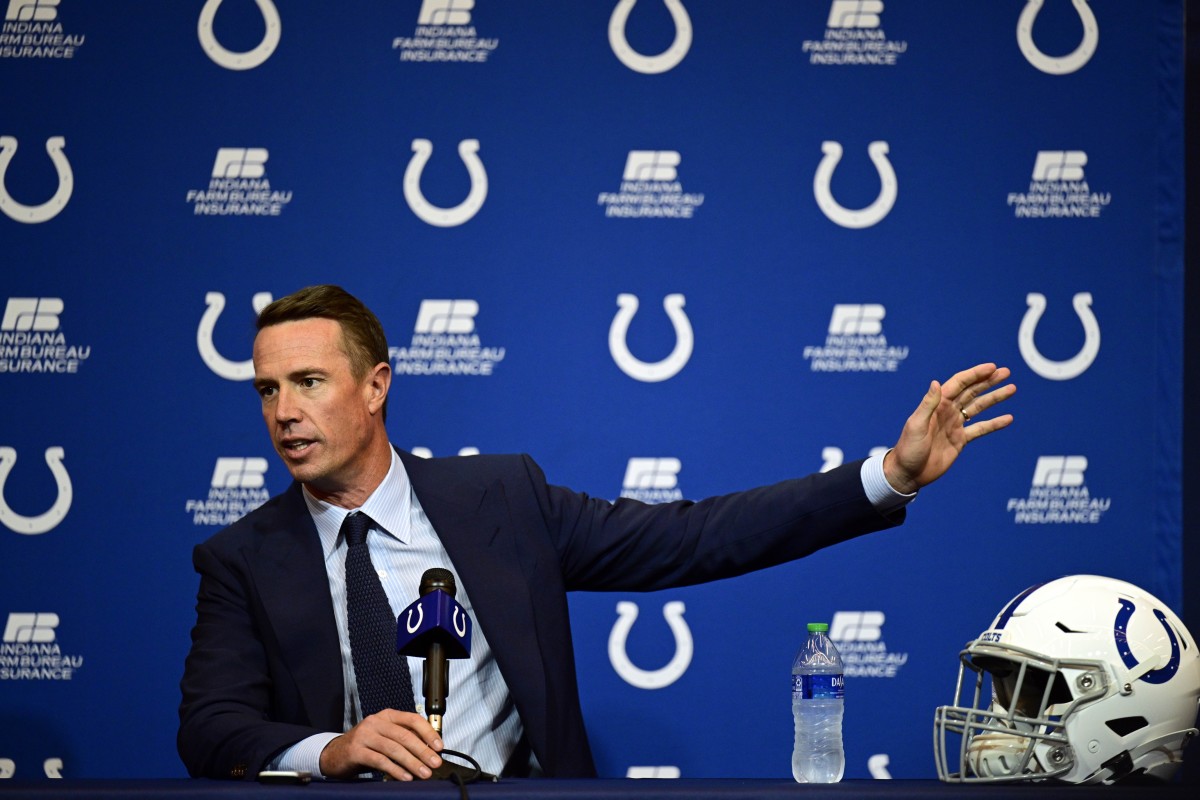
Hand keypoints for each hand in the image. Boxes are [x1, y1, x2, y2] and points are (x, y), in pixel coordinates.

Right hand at [319, 709, 442, 780]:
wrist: (335, 754)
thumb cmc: (365, 746)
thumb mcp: (385, 737)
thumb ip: (403, 738)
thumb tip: (429, 750)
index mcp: (387, 716)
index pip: (412, 719)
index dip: (428, 732)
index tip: (439, 746)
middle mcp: (376, 722)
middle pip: (405, 735)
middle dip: (423, 751)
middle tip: (435, 763)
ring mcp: (365, 735)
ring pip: (394, 748)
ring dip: (412, 762)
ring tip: (424, 773)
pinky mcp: (356, 750)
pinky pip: (380, 760)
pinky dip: (395, 770)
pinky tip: (405, 777)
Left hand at [883, 363, 1014, 494]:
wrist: (908, 473)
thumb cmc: (908, 448)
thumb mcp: (916, 425)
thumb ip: (928, 405)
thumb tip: (935, 382)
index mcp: (937, 405)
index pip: (959, 384)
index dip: (975, 374)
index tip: (992, 367)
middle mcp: (947, 411)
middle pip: (972, 391)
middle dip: (988, 381)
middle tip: (1006, 372)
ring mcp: (955, 425)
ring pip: (979, 407)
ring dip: (994, 398)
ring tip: (1012, 389)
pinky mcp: (960, 440)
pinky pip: (980, 429)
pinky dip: (994, 424)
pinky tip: (1008, 418)